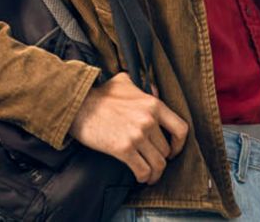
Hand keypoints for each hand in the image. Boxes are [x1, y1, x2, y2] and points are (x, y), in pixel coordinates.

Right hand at [68, 72, 188, 183]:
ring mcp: (137, 135)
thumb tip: (154, 90)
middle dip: (161, 160)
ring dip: (155, 173)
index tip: (173, 151)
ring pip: (158, 163)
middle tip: (154, 164)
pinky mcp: (123, 148)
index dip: (180, 145)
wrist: (78, 104)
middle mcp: (149, 119)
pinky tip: (140, 178)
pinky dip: (144, 177)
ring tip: (150, 176)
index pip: (181, 129)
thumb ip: (143, 87)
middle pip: (166, 150)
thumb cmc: (100, 95)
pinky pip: (142, 170)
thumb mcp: (126, 82)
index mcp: (153, 104)